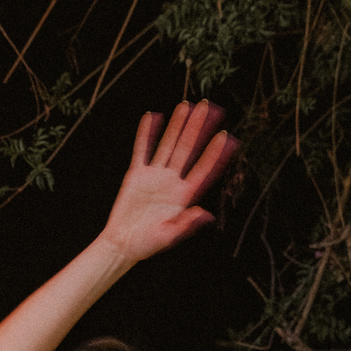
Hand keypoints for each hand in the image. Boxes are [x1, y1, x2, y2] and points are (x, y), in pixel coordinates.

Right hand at [100, 103, 239, 265]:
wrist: (122, 244)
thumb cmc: (147, 245)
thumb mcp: (168, 237)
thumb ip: (186, 225)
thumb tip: (206, 214)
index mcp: (183, 196)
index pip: (203, 170)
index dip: (215, 154)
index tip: (227, 136)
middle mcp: (172, 182)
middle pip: (188, 150)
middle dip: (199, 129)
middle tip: (211, 107)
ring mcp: (155, 176)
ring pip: (168, 145)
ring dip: (177, 125)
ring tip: (187, 105)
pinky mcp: (137, 174)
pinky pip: (142, 150)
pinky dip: (146, 134)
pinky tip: (153, 116)